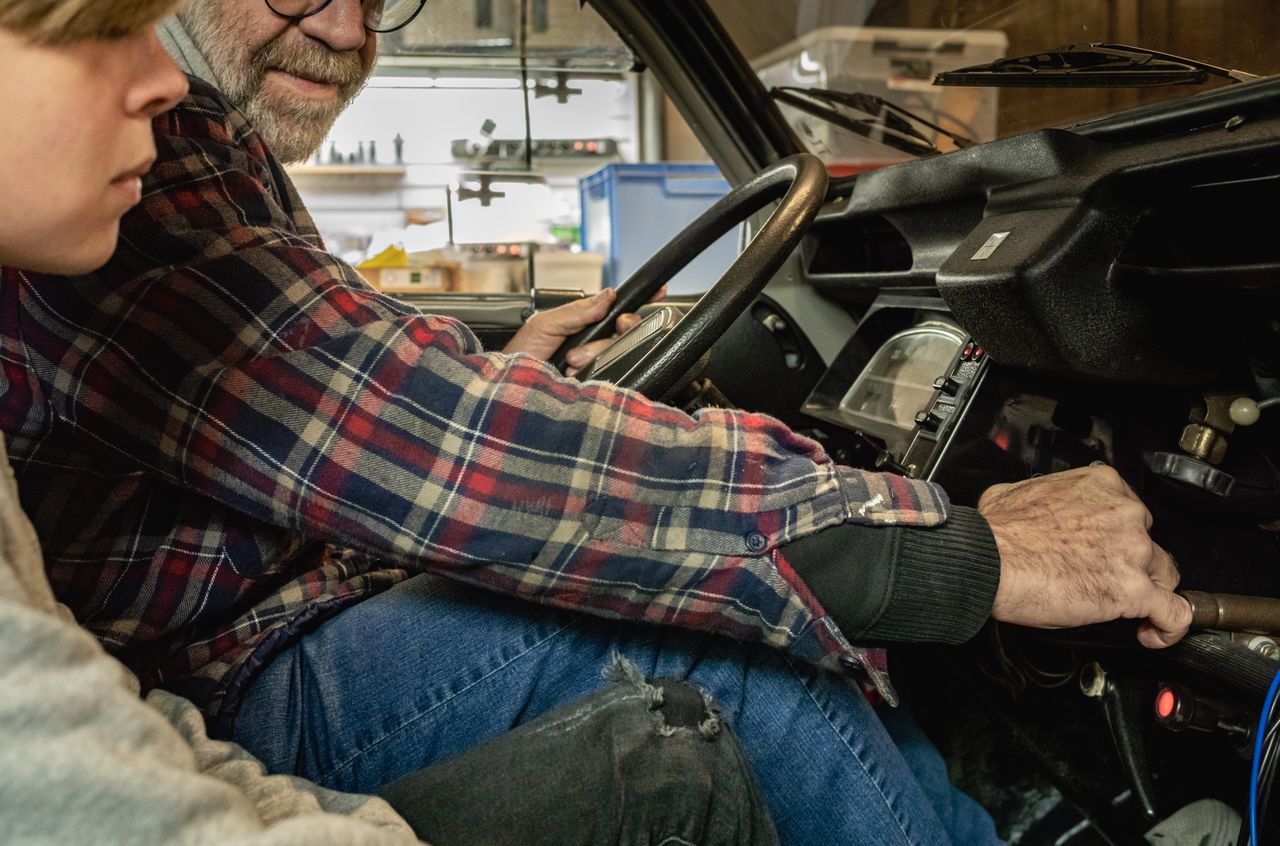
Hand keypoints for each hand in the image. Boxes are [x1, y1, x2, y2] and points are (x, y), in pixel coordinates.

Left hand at [502, 286, 665, 375]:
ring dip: (594, 357)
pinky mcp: (601, 386)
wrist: (512, 391)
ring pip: (622, 353)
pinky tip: (578, 378)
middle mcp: (597, 345)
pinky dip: (597, 374)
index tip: (660, 290)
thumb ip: (577, 310)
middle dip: (604, 339)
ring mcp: (601, 366)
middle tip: (580, 348)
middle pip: (626, 332)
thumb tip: (608, 295)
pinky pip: (618, 375)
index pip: (618, 310)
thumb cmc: (521, 359)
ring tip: (569, 365)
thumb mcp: (545, 325)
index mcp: (585, 325)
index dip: (641, 299)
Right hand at [979, 465, 1191, 648]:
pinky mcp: (1133, 591)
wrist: (988, 561)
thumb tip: (1030, 507)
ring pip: (1164, 575)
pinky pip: (1173, 613)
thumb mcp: (1016, 493)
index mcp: (1102, 486)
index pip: (1130, 511)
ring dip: (1148, 590)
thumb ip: (1040, 495)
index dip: (1117, 535)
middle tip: (1104, 576)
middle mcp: (1125, 515)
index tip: (1104, 549)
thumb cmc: (997, 531)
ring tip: (1127, 607)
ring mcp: (1133, 552)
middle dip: (1132, 562)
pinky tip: (1154, 632)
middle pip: (1150, 542)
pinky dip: (1169, 626)